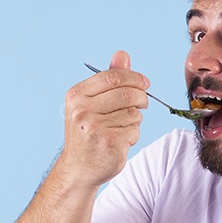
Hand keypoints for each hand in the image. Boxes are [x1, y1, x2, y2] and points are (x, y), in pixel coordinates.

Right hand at [60, 50, 149, 187]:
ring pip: (133, 113)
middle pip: (127, 93)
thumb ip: (108, 79)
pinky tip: (120, 141)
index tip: (145, 83)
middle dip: (141, 98)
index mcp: (76, 95)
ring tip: (120, 128)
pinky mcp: (109, 143)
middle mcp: (82, 110)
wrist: (79, 168)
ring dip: (135, 120)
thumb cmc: (87, 132)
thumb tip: (122, 54)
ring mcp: (95, 127)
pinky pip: (134, 130)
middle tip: (142, 104)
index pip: (112, 76)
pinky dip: (133, 135)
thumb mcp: (91, 103)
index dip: (134, 77)